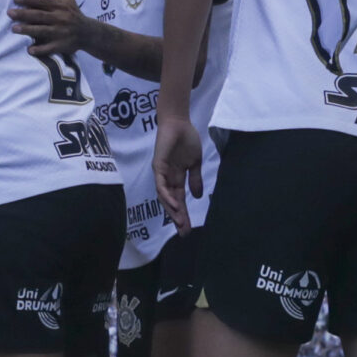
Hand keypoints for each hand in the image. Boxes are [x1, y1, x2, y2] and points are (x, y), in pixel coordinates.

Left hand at [8, 0, 84, 57]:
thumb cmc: (73, 12)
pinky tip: (29, 50)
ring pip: (42, 31)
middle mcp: (60, 18)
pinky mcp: (62, 46)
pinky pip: (50, 48)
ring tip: (14, 29)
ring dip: (28, 30)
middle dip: (24, 14)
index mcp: (60, 5)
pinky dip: (40, 50)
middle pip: (40, 16)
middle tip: (10, 13)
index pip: (43, 1)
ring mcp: (61, 33)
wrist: (88, 33)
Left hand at [154, 114, 202, 234]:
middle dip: (178, 218)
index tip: (189, 229)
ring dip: (172, 211)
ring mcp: (162, 173)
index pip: (180, 200)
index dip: (184, 215)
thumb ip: (195, 179)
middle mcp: (168, 179)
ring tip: (180, 223)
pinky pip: (161, 184)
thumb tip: (198, 196)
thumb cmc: (187, 139)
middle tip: (184, 233)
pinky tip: (175, 205)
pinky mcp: (158, 166)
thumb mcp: (195, 163)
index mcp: (177, 178)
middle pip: (172, 203)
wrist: (179, 123)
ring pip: (165, 197)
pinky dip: (167, 196)